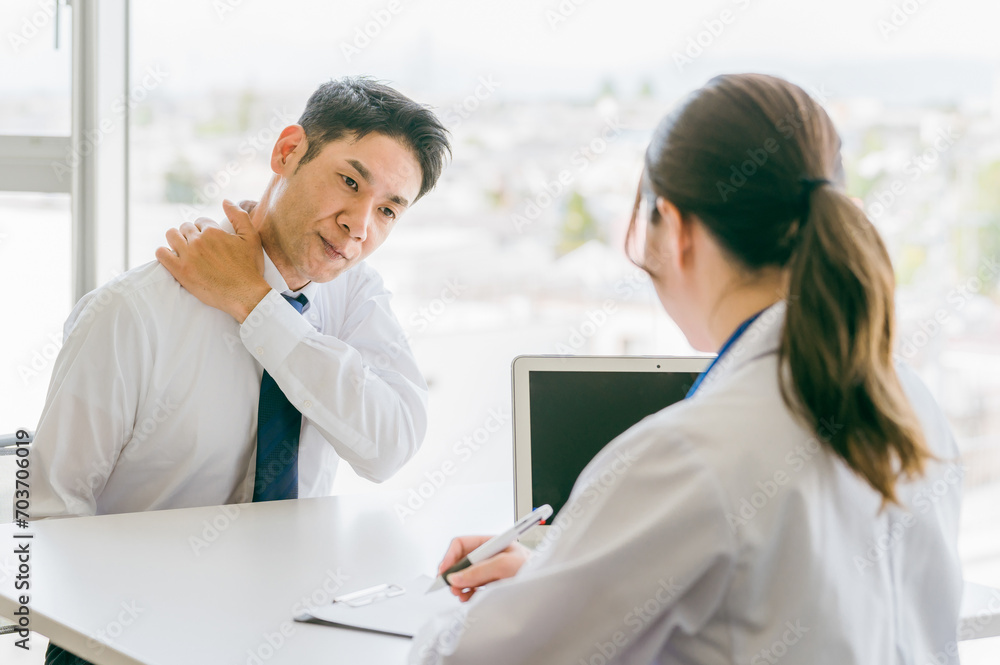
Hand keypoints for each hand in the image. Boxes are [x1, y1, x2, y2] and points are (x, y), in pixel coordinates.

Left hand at [155, 200, 270, 322]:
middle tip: (198, 247)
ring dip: (176, 239)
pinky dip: (164, 253)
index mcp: (213, 231)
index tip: (209, 240)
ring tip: (183, 249)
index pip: (200, 221)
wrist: (245, 295)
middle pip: (185, 227)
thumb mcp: (251, 238)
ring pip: (171, 236)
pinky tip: (172, 257)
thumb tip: (225, 201)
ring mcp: (188, 256)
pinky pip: (161, 254)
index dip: (205, 229)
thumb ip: (239, 216)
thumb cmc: (250, 268)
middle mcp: (198, 241)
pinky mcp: (180, 271)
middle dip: (190, 234)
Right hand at [437, 535, 530, 602]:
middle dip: (453, 574)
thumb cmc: (533, 568)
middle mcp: (487, 555)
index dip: (450, 556)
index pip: (461, 544)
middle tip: (452, 587)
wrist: (546, 586)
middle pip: (460, 561)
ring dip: (458, 585)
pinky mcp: (490, 584)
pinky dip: (466, 593)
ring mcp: (488, 570)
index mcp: (490, 543)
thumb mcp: (506, 565)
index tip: (444, 571)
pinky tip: (468, 597)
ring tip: (460, 594)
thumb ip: (480, 571)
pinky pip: (471, 587)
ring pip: (464, 576)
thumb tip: (456, 577)